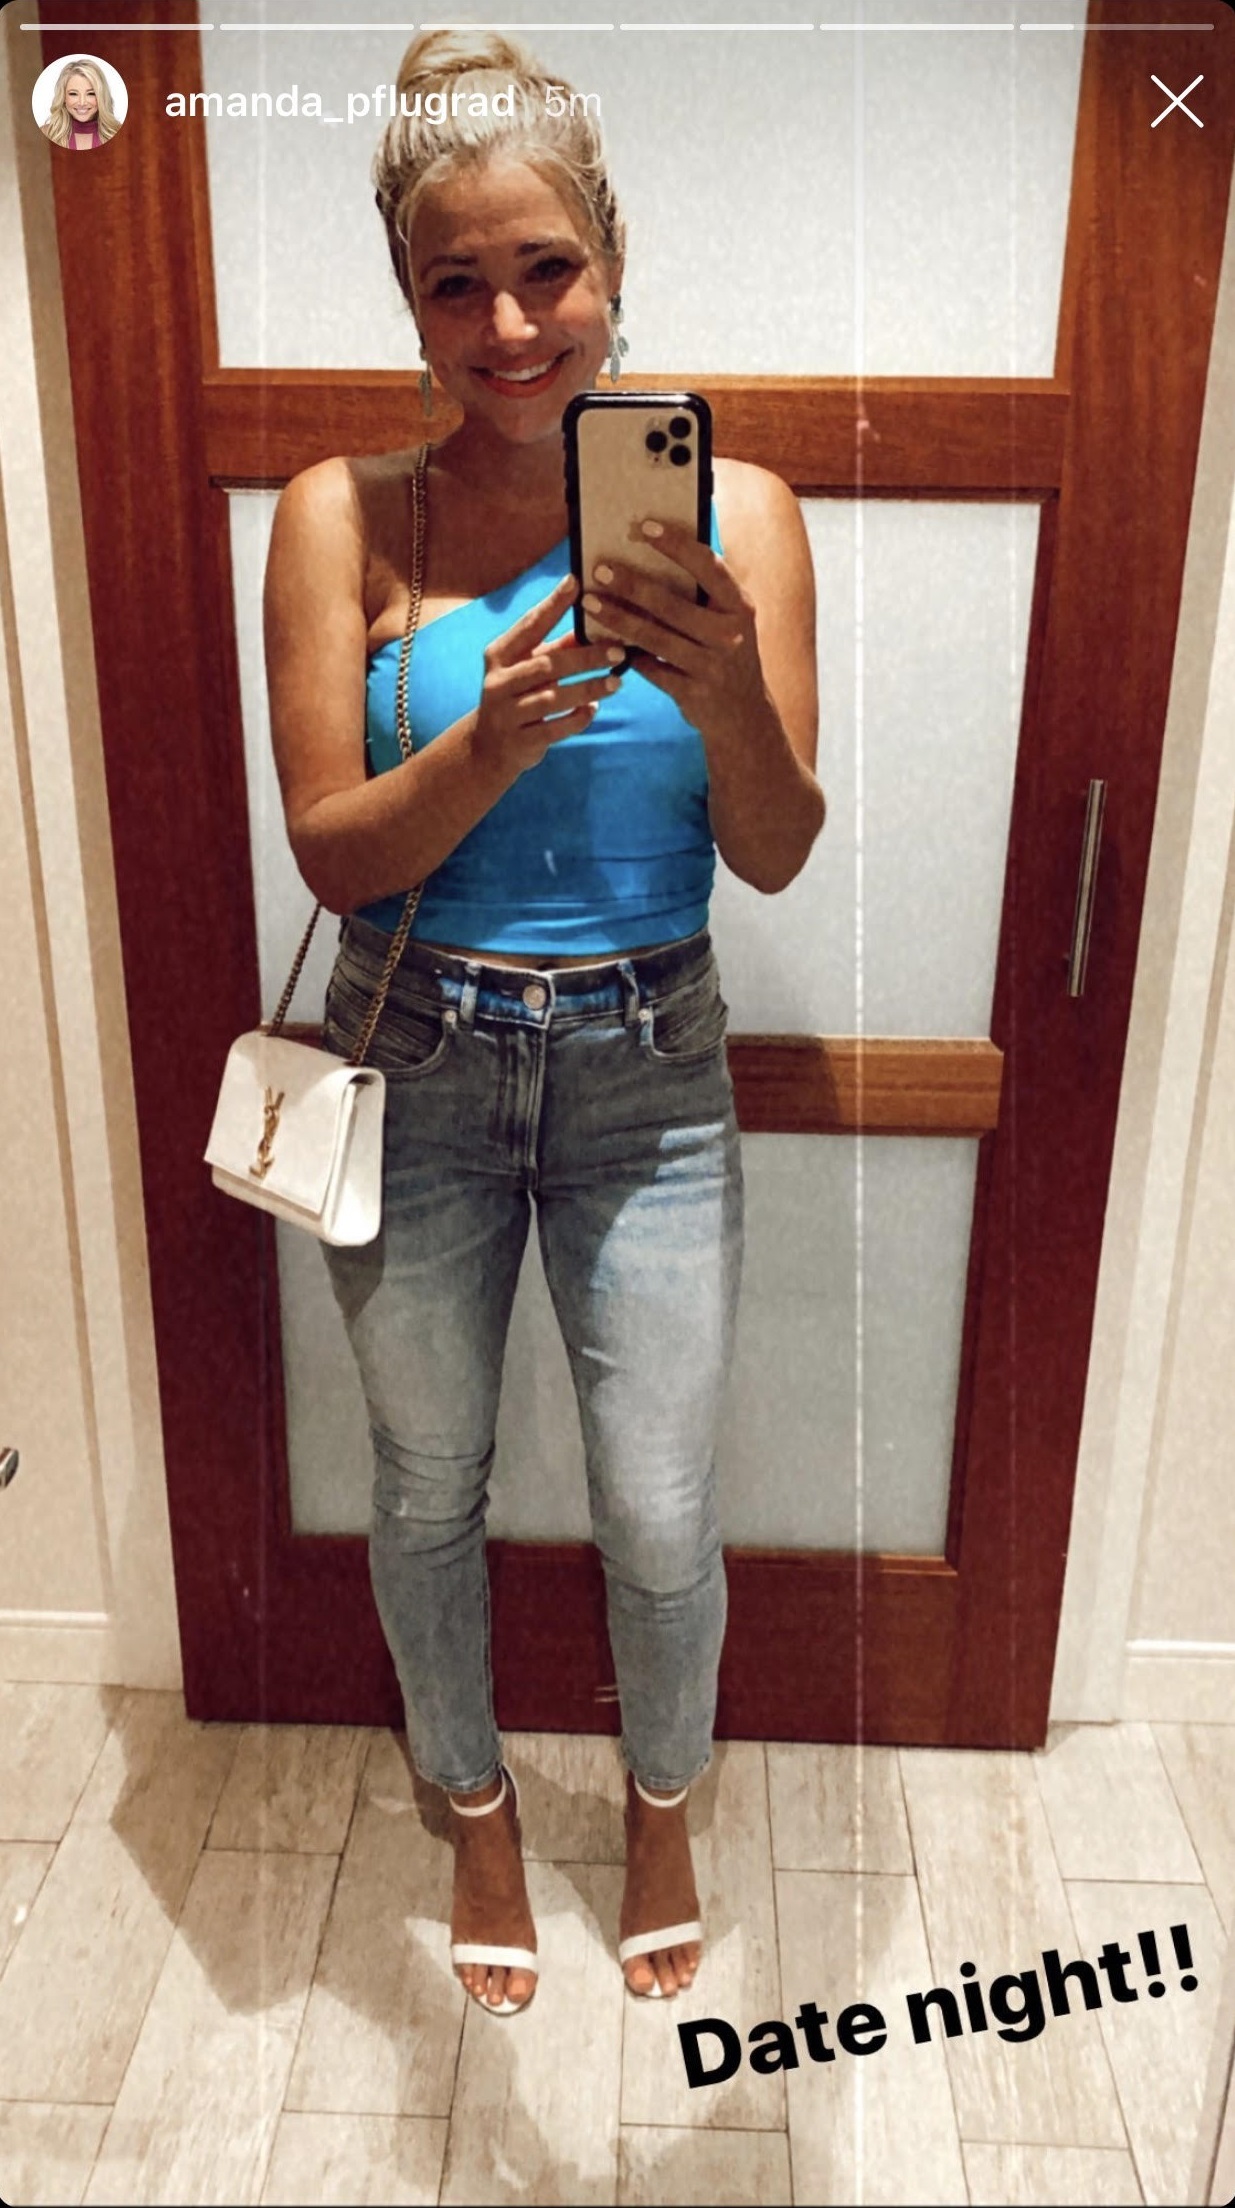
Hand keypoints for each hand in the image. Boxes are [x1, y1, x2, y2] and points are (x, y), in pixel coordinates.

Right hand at [470, 576, 623, 774]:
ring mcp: (507, 714)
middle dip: (585, 657)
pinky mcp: (520, 742)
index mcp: (500, 655)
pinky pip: (556, 729)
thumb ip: (556, 648)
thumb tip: (593, 621)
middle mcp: (499, 682)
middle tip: (617, 650)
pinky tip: (594, 709)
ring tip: (616, 681)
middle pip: (547, 665)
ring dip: (588, 689)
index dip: (553, 604)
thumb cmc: (516, 696)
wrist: (487, 747)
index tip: (576, 582)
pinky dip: (578, 718)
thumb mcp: (528, 668)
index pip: (530, 625)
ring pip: (552, 698)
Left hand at [580, 521, 766, 744]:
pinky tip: (604, 642)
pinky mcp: (693, 694)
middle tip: (600, 569)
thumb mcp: (728, 620)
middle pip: (672, 604)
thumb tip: (652, 554)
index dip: (676, 545)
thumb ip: (703, 593)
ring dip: (618, 618)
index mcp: (739, 606)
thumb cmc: (726, 652)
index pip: (707, 566)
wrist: (743, 713)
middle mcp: (730, 634)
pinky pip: (651, 670)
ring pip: (655, 638)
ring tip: (590, 602)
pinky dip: (627, 655)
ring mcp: (712, 666)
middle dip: (631, 585)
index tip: (644, 526)